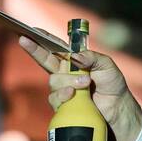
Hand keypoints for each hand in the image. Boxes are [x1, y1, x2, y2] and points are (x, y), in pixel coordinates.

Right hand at [19, 31, 141, 140]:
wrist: (117, 108)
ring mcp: (62, 89)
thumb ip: (92, 57)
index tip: (30, 32)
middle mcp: (65, 73)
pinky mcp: (63, 104)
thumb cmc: (112, 84)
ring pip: (54, 81)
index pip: (55, 48)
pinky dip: (63, 95)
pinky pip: (55, 98)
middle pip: (45, 60)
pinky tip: (72, 94)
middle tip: (24, 41)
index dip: (42, 40)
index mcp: (74, 61)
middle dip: (35, 50)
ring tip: (86, 82)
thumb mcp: (106, 65)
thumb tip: (74, 56)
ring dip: (68, 80)